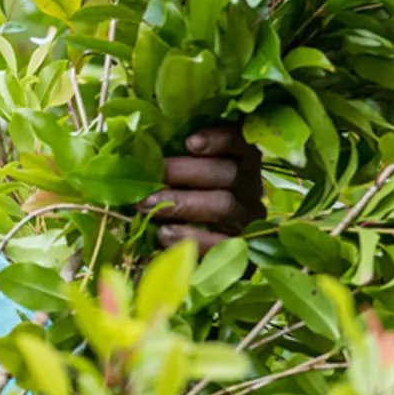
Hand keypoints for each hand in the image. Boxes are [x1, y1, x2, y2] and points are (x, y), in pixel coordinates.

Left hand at [140, 124, 265, 249]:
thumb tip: (142, 156)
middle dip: (184, 172)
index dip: (219, 140)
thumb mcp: (184, 177)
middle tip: (150, 177)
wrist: (205, 254)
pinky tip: (165, 233)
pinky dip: (191, 237)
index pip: (241, 143)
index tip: (190, 142)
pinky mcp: (243, 250)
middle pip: (228, 173)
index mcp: (242, 163)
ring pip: (223, 206)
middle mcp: (251, 189)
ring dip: (181, 204)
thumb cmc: (185, 200)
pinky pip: (220, 242)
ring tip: (148, 205)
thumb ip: (174, 164)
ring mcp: (249, 220)